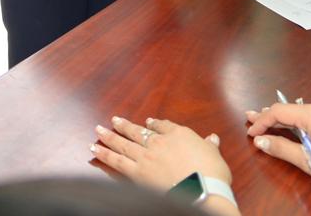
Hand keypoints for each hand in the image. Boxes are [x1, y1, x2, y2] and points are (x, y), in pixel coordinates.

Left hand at [92, 116, 233, 195]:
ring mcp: (146, 156)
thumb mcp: (215, 157)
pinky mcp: (137, 173)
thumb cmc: (211, 174)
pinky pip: (116, 161)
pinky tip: (95, 150)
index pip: (163, 126)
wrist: (201, 190)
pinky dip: (104, 155)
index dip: (154, 124)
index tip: (148, 122)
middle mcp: (159, 142)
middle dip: (124, 126)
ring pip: (123, 143)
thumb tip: (212, 138)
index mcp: (179, 135)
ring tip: (98, 130)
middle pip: (138, 131)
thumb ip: (210, 146)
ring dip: (109, 136)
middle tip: (114, 120)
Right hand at [245, 100, 310, 186]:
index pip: (278, 112)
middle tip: (250, 117)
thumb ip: (283, 149)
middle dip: (269, 115)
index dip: (261, 121)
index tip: (250, 132)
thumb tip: (261, 140)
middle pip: (289, 109)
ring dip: (286, 119)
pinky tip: (297, 126)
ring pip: (302, 112)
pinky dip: (301, 121)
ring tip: (270, 122)